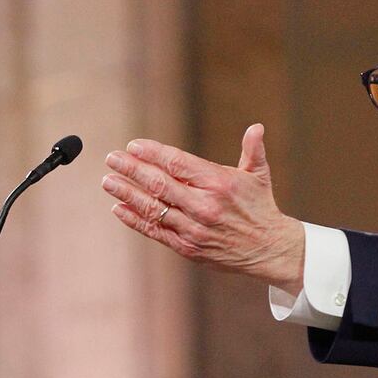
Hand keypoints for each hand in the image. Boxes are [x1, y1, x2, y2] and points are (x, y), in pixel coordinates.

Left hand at [101, 123, 304, 291]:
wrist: (269, 250)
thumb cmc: (261, 208)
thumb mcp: (259, 175)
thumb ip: (253, 149)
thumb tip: (255, 127)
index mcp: (219, 182)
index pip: (177, 163)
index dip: (152, 153)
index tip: (133, 146)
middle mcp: (204, 205)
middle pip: (159, 184)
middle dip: (131, 170)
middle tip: (112, 159)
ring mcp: (194, 228)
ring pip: (153, 208)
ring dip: (127, 194)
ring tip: (108, 182)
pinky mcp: (188, 247)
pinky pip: (156, 232)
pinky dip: (135, 220)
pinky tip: (119, 209)